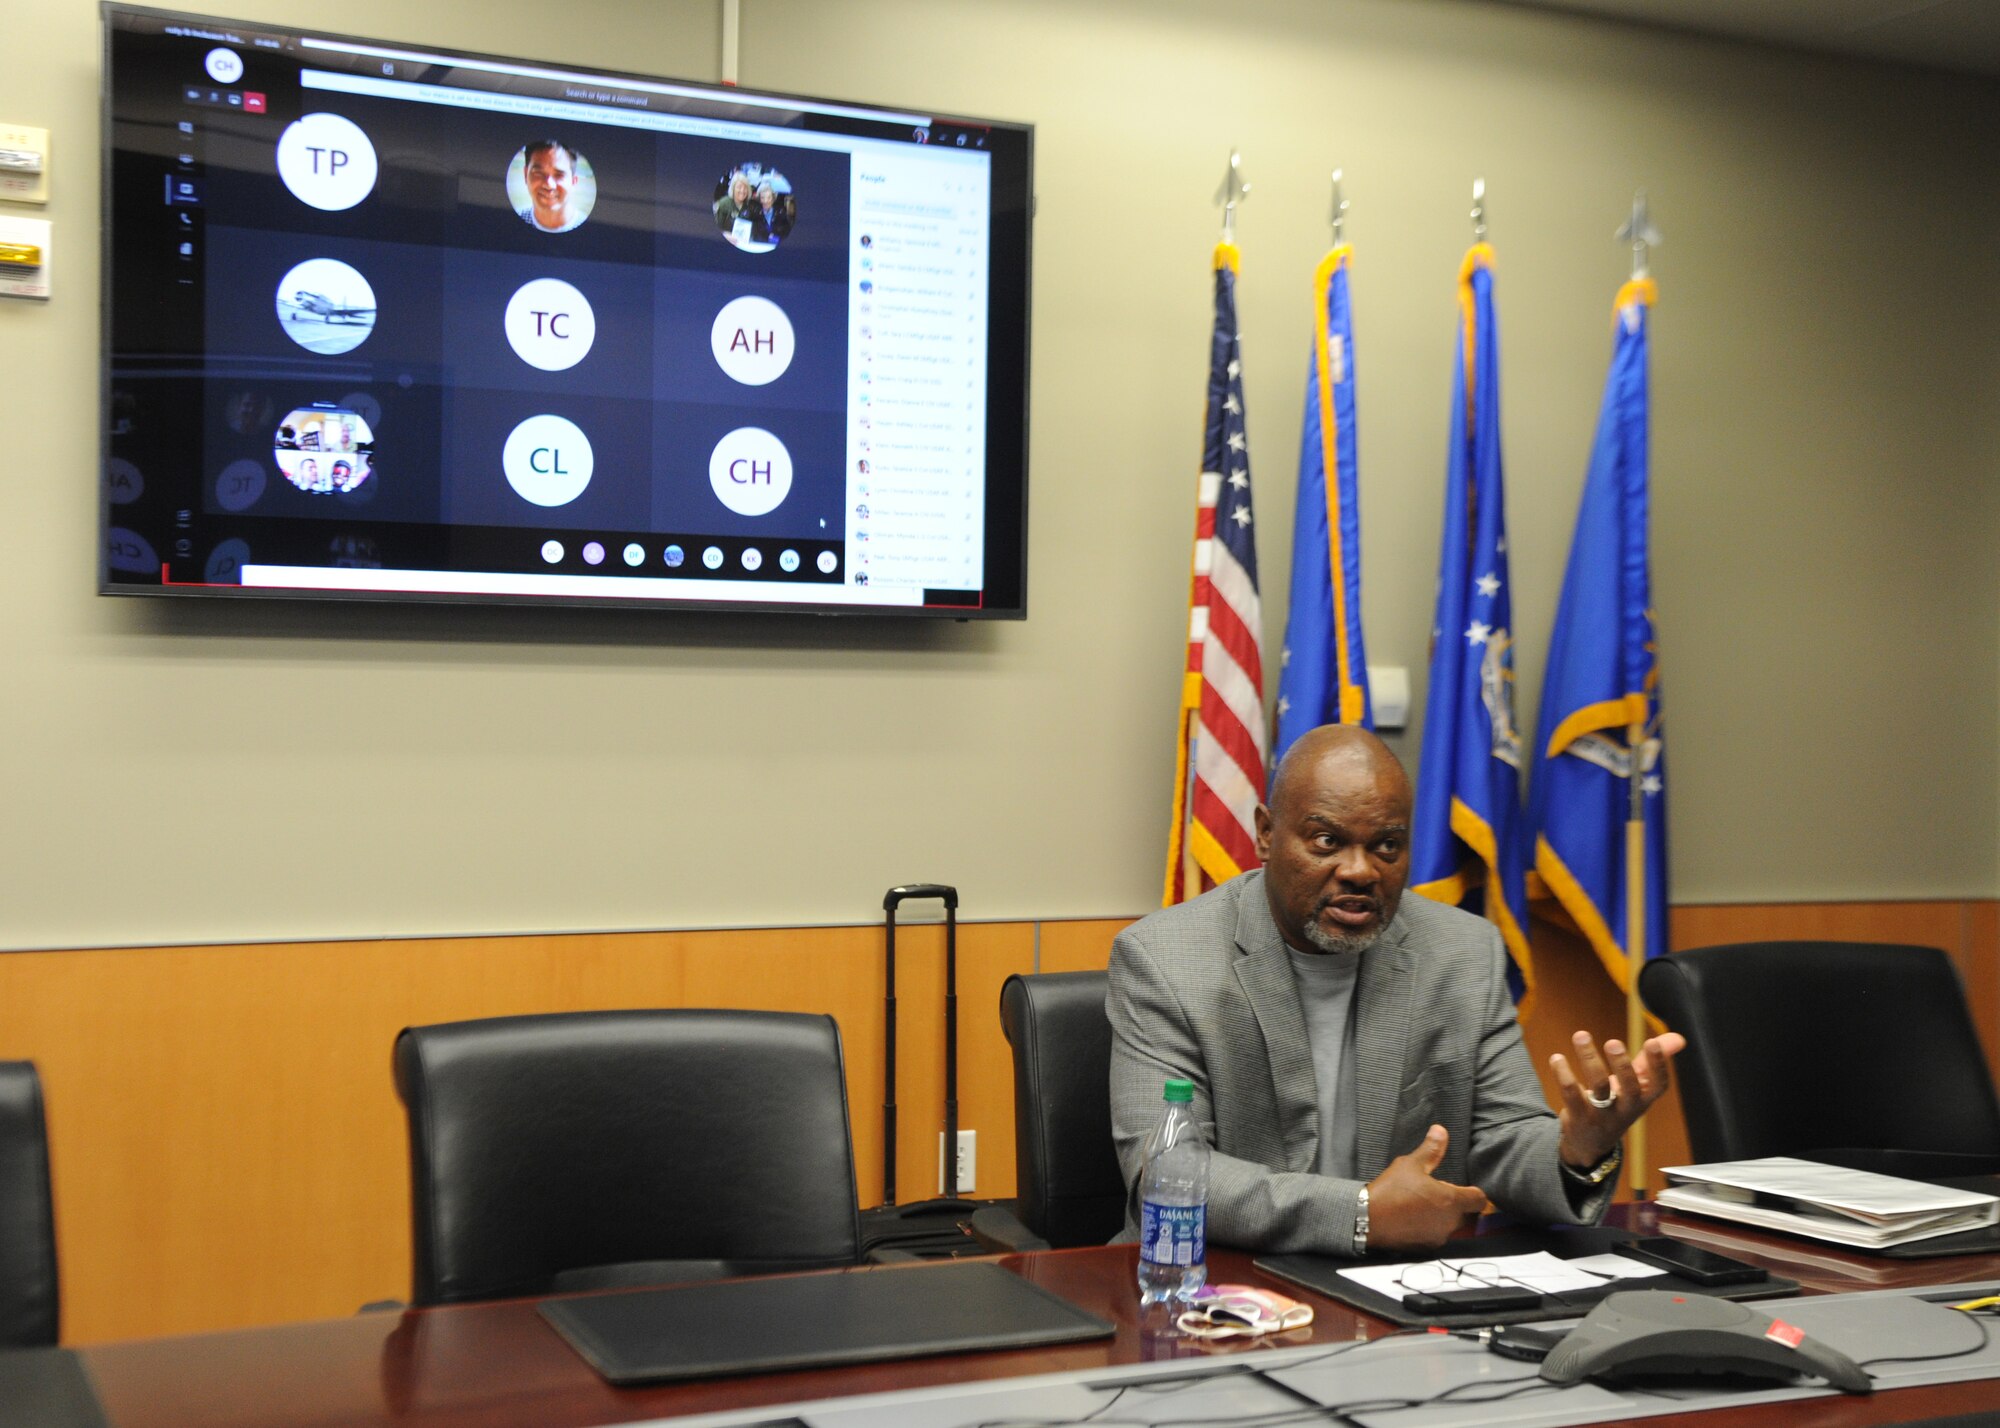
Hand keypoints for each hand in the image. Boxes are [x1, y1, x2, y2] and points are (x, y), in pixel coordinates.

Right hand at [1364, 1124, 1487, 1251]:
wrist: (1367, 1219)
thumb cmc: (1391, 1190)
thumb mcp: (1410, 1165)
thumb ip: (1431, 1150)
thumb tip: (1440, 1131)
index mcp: (1451, 1201)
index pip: (1480, 1200)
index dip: (1475, 1192)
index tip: (1465, 1188)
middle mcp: (1450, 1223)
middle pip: (1468, 1215)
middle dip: (1459, 1205)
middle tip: (1440, 1194)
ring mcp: (1438, 1237)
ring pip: (1452, 1227)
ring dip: (1445, 1217)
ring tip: (1425, 1206)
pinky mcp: (1426, 1248)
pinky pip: (1437, 1236)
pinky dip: (1431, 1228)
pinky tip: (1415, 1219)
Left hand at [1551, 1029, 1686, 1168]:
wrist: (1591, 1142)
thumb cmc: (1618, 1105)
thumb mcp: (1636, 1086)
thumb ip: (1651, 1061)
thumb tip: (1678, 1038)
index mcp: (1643, 1099)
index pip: (1658, 1085)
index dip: (1658, 1066)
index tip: (1653, 1042)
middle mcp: (1626, 1108)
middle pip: (1629, 1087)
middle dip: (1622, 1065)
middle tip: (1613, 1042)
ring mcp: (1603, 1114)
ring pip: (1598, 1087)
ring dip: (1589, 1059)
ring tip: (1581, 1035)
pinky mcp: (1579, 1116)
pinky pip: (1571, 1094)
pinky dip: (1563, 1074)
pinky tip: (1557, 1058)